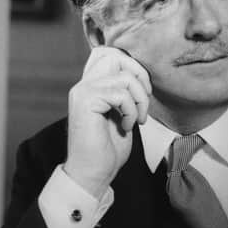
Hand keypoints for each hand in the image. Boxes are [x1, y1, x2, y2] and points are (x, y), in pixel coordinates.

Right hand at [64, 47, 151, 198]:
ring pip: (124, 76)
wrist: (92, 174)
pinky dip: (131, 110)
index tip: (143, 91)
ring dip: (140, 99)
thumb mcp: (122, 114)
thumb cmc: (108, 149)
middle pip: (115, 55)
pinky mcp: (86, 101)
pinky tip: (127, 126)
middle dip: (139, 75)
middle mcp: (84, 84)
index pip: (109, 54)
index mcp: (91, 86)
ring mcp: (83, 91)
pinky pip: (120, 93)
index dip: (132, 65)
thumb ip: (125, 93)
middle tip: (144, 101)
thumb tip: (142, 78)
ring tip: (136, 119)